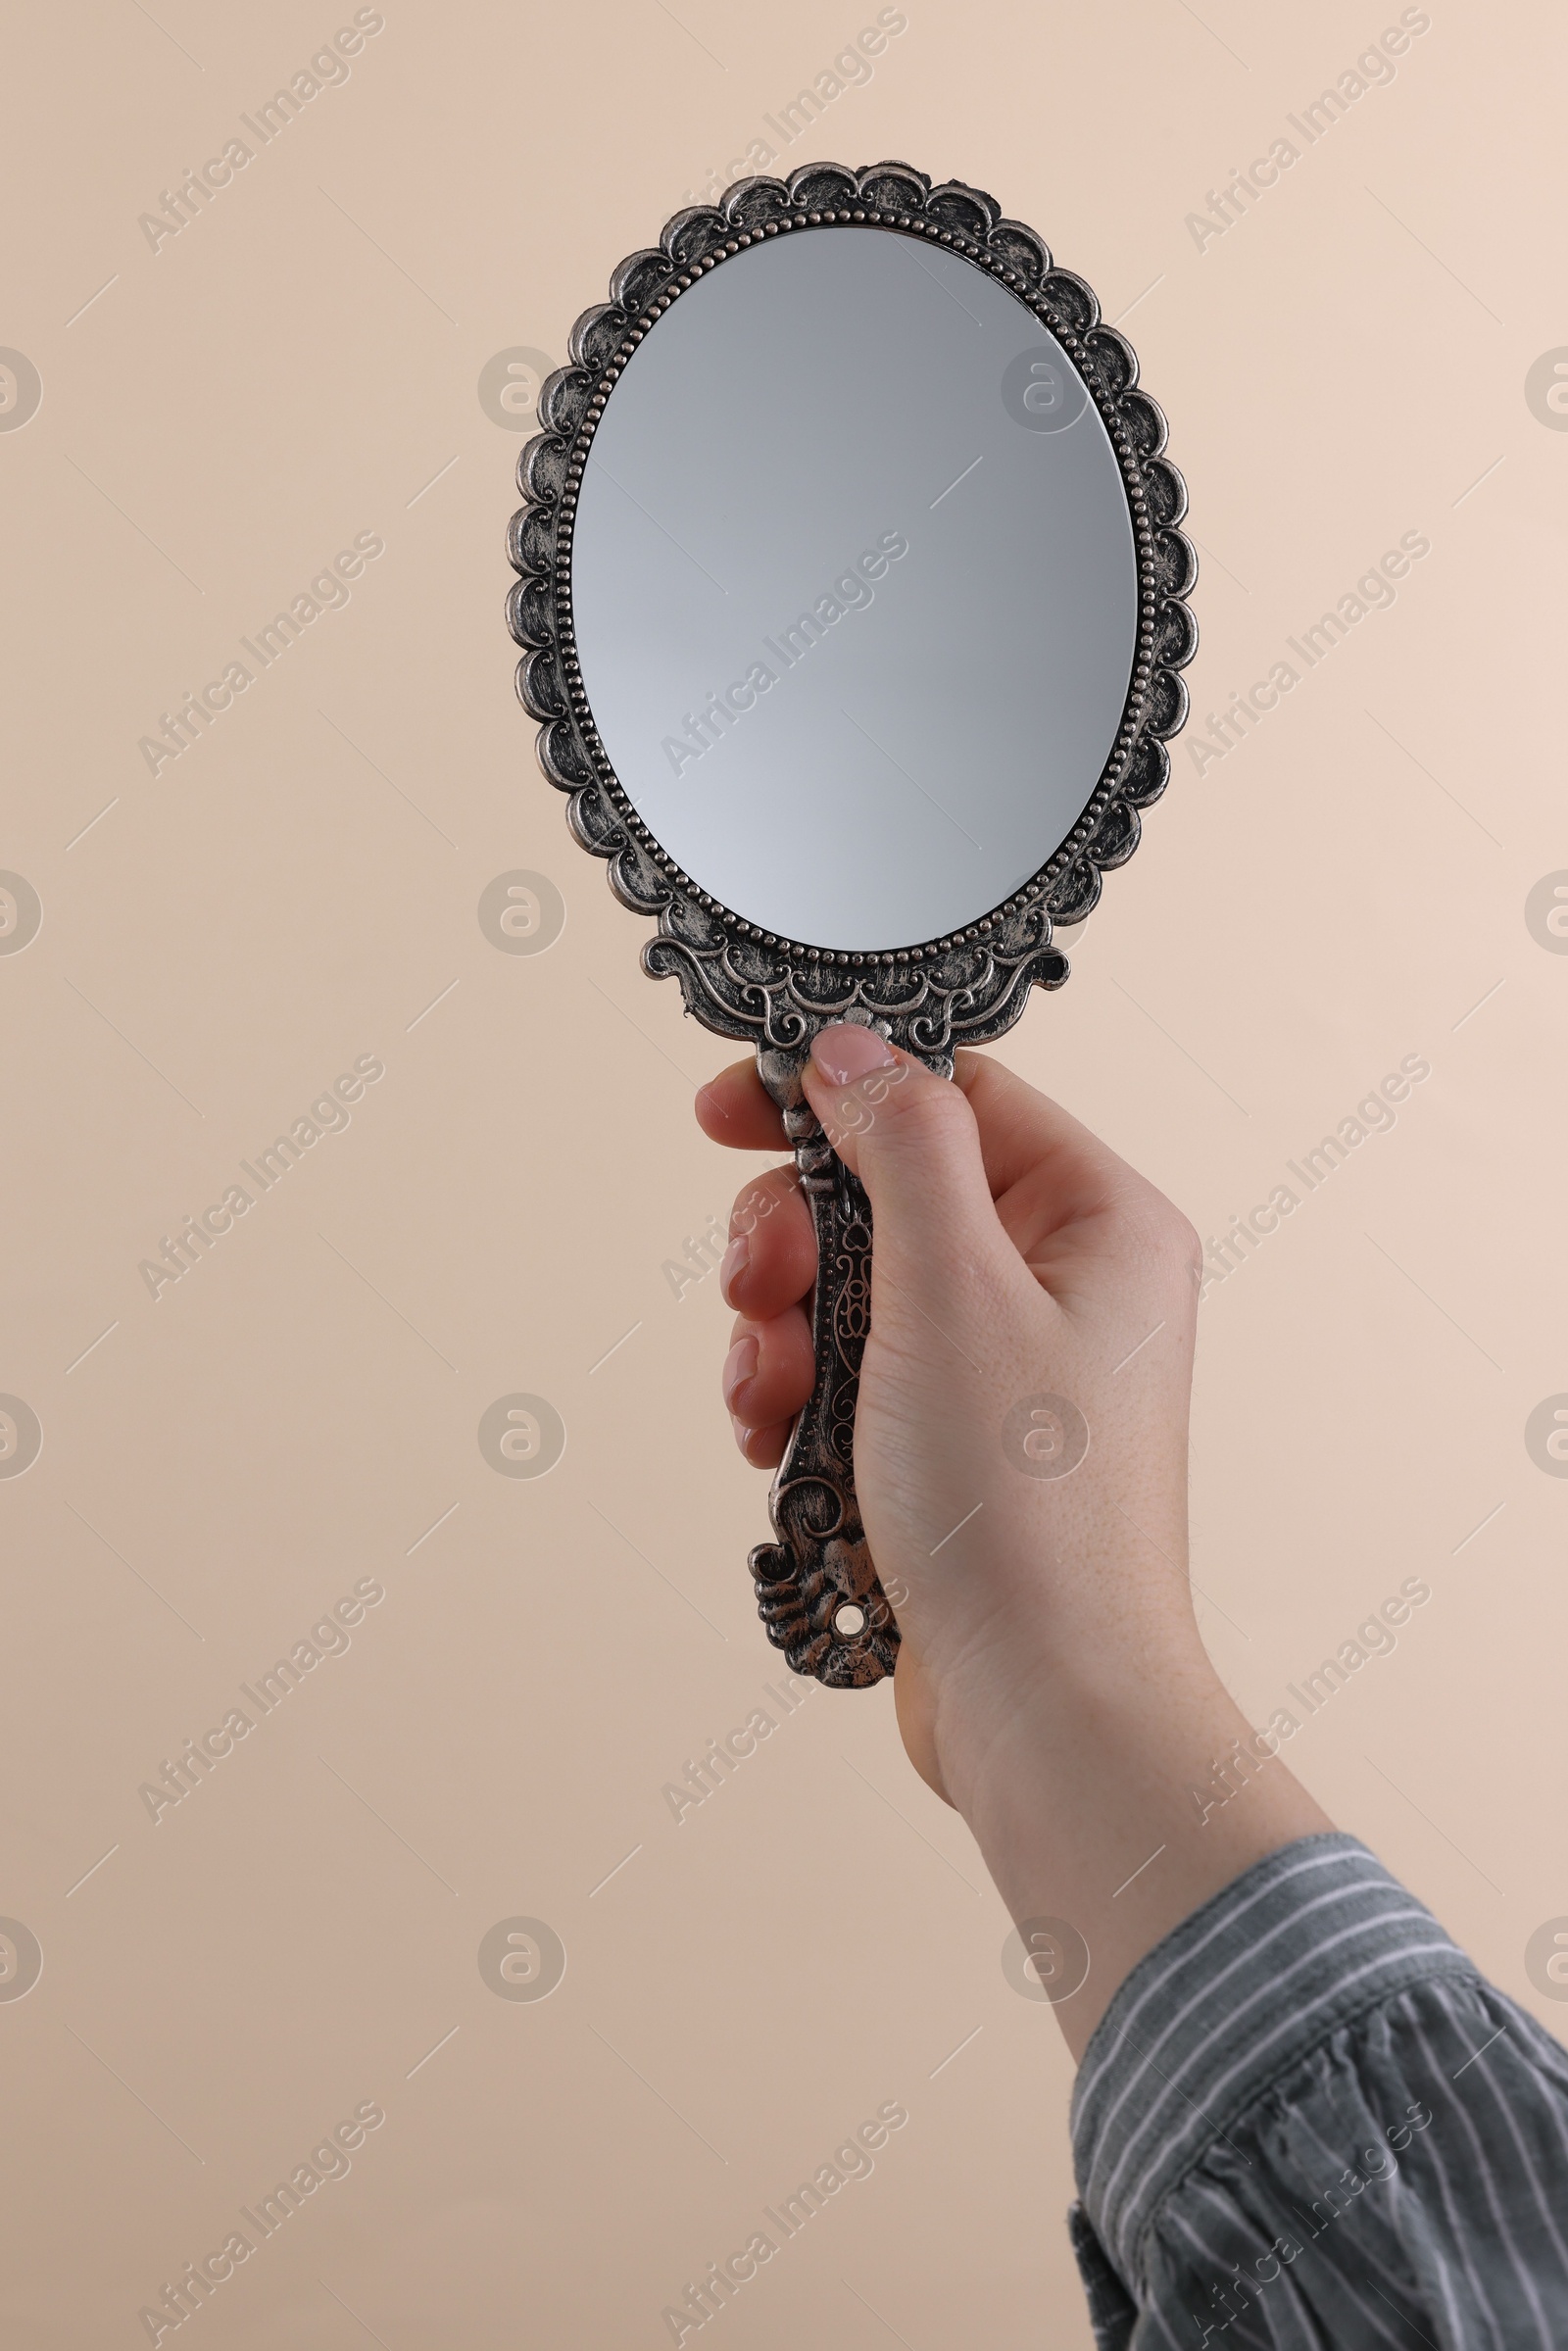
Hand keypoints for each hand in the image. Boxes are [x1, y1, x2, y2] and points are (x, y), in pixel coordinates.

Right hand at [698, 1024, 1329, 2053]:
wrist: (1046, 1709)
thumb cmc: (1027, 1513)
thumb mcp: (951, 1287)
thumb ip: (902, 1143)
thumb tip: (852, 1050)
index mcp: (1102, 1222)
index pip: (954, 1098)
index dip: (834, 1096)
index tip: (727, 1112)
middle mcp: (1070, 1287)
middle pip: (889, 1195)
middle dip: (793, 1239)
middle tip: (753, 1286)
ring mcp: (1015, 1373)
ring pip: (856, 1291)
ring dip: (783, 1330)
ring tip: (768, 1392)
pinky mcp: (962, 1449)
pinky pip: (856, 1378)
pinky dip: (800, 1397)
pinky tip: (774, 1442)